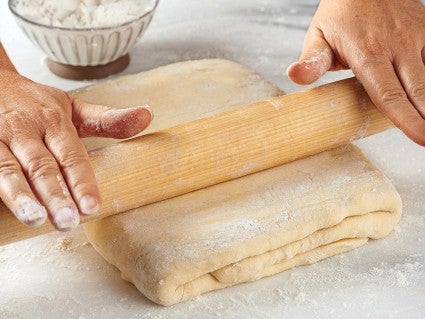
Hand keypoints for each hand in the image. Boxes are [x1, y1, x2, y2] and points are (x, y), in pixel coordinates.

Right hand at [0, 67, 151, 230]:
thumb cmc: (37, 104)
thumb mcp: (73, 108)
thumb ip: (108, 119)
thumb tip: (148, 115)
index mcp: (54, 121)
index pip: (72, 155)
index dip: (82, 181)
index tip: (92, 206)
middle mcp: (25, 130)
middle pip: (41, 165)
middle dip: (55, 194)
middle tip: (68, 221)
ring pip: (7, 169)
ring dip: (20, 195)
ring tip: (35, 218)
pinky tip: (4, 210)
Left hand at [287, 0, 424, 145]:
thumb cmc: (338, 14)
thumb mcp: (317, 36)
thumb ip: (311, 60)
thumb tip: (294, 76)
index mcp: (367, 53)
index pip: (387, 93)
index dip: (404, 118)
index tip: (419, 137)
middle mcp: (396, 46)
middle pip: (416, 89)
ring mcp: (415, 36)